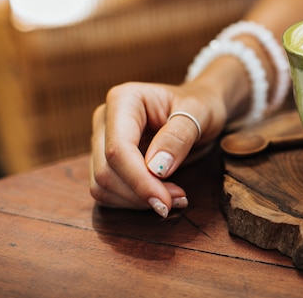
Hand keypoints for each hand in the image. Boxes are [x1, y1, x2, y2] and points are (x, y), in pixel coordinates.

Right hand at [89, 81, 226, 217]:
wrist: (198, 110)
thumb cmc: (200, 106)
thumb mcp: (200, 113)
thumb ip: (178, 137)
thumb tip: (156, 168)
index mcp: (124, 100)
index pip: (118, 149)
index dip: (139, 180)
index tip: (165, 201)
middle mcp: (105, 119)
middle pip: (106, 170)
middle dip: (140, 193)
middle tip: (178, 199)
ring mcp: (102, 141)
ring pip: (102, 186)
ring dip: (136, 201)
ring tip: (174, 198)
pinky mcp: (106, 161)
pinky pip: (108, 192)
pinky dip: (133, 202)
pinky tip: (161, 197)